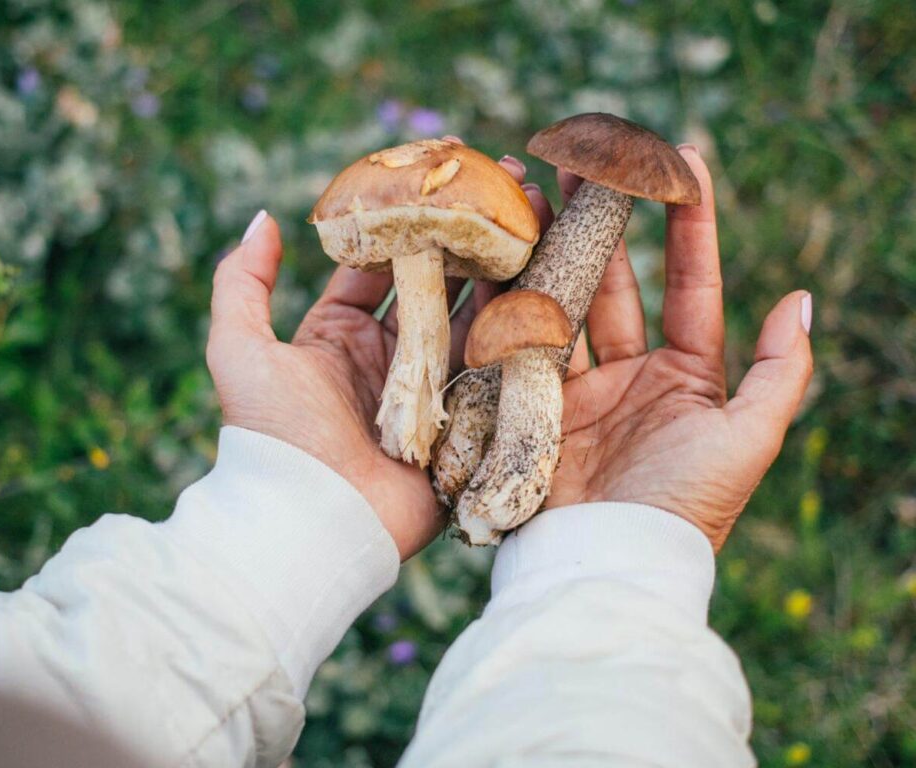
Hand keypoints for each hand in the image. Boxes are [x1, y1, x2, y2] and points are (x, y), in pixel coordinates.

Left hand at [206, 148, 550, 559]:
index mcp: (339, 337)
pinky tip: (551, 282)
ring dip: (506, 269)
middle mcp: (389, 360)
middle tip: (509, 183)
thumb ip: (241, 282)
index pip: (380, 265)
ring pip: (475, 319)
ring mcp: (431, 392)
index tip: (442, 173)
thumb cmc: (272, 436)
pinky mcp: (465, 426)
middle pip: (439, 284)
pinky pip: (498, 370)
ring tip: (540, 216)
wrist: (311, 521)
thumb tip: (263, 217)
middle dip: (471, 234)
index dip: (410, 218)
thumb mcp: (238, 350)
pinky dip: (521, 330)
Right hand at [546, 147, 812, 550]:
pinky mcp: (529, 402)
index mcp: (686, 375)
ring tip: (532, 186)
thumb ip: (779, 371)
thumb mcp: (749, 438)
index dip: (690, 224)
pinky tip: (499, 248)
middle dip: (602, 219)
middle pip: (617, 280)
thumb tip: (802, 299)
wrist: (608, 562)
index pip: (690, 284)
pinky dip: (509, 295)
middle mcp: (630, 373)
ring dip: (549, 244)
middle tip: (585, 158)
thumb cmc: (687, 505)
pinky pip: (521, 339)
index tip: (685, 160)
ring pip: (564, 299)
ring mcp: (577, 386)